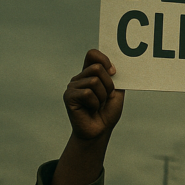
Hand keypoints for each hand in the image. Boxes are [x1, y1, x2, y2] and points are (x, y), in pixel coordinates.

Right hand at [51, 50, 124, 184]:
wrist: (100, 130)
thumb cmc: (108, 111)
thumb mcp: (116, 91)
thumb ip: (114, 77)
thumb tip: (111, 65)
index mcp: (90, 73)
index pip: (92, 54)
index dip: (104, 59)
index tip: (113, 71)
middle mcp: (80, 77)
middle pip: (97, 68)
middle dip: (109, 84)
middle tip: (106, 97)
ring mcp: (72, 86)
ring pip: (94, 81)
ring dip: (103, 96)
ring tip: (98, 104)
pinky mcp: (68, 96)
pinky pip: (88, 93)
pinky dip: (95, 103)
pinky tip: (91, 109)